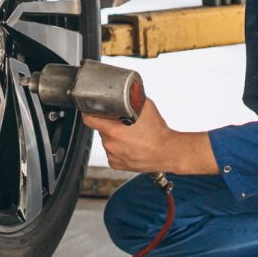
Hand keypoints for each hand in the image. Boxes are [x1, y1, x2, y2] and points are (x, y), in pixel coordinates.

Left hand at [83, 98, 218, 175]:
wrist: (168, 152)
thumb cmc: (158, 132)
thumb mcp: (145, 107)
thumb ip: (131, 99)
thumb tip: (126, 91)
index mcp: (112, 130)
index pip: (89, 120)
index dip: (89, 113)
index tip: (90, 110)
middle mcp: (110, 144)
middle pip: (102, 130)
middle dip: (110, 125)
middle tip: (124, 124)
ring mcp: (113, 155)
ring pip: (108, 142)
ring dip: (114, 138)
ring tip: (130, 136)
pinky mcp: (117, 164)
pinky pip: (113, 153)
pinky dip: (119, 149)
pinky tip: (130, 146)